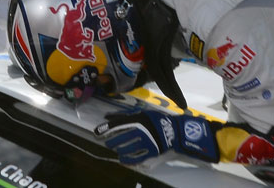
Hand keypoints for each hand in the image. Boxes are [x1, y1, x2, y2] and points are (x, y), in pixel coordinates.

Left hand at [95, 109, 217, 163]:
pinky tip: (123, 159)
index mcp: (138, 118)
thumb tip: (107, 116)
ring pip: (128, 148)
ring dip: (120, 150)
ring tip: (117, 151)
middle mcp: (141, 129)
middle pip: (121, 137)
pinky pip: (138, 157)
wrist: (176, 130)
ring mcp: (147, 141)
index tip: (97, 132)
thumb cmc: (156, 120)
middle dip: (112, 141)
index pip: (118, 123)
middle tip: (108, 143)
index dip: (106, 128)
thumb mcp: (140, 113)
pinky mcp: (153, 151)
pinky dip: (129, 159)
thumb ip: (124, 115)